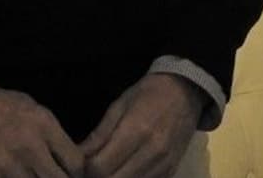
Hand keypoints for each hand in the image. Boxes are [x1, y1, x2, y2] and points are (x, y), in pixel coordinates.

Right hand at [0, 78, 85, 177]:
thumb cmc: (0, 105)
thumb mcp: (34, 108)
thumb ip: (53, 133)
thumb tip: (68, 157)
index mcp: (43, 124)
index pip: (76, 162)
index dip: (78, 172)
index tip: (72, 173)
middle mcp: (29, 145)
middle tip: (55, 176)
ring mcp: (9, 163)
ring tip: (33, 173)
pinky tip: (15, 175)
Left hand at [79, 74, 202, 177]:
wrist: (184, 93)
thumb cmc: (147, 95)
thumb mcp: (118, 107)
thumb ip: (99, 134)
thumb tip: (78, 156)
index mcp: (135, 131)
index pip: (101, 167)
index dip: (86, 169)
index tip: (82, 162)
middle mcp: (151, 153)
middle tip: (93, 168)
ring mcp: (164, 166)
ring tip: (108, 169)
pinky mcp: (171, 172)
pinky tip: (125, 171)